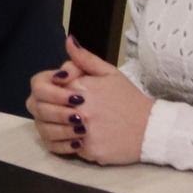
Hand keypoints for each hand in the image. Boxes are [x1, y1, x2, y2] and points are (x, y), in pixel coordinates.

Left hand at [26, 35, 151, 164]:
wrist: (152, 128)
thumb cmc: (129, 99)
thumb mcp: (110, 73)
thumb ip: (85, 59)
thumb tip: (69, 42)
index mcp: (80, 87)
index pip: (41, 87)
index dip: (45, 90)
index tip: (58, 93)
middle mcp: (78, 110)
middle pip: (40, 110)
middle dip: (47, 110)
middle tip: (62, 112)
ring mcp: (83, 132)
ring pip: (48, 131)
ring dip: (54, 127)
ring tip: (69, 125)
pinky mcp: (89, 150)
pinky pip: (64, 148)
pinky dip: (66, 144)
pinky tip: (78, 138)